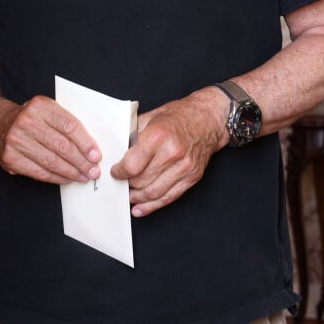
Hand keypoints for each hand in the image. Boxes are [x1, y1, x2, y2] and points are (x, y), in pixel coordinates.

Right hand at [0, 95, 101, 184]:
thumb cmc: (30, 118)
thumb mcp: (46, 110)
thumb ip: (65, 122)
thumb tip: (90, 147)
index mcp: (41, 106)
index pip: (69, 126)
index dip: (85, 143)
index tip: (96, 155)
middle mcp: (27, 121)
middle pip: (62, 145)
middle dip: (81, 161)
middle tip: (93, 170)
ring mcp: (17, 140)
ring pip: (51, 161)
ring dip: (71, 172)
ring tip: (83, 176)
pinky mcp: (11, 158)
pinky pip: (39, 172)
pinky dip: (56, 178)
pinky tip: (67, 179)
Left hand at [110, 89, 228, 216]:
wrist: (208, 119)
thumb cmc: (180, 115)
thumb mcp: (151, 116)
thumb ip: (132, 133)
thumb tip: (117, 150)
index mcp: (158, 136)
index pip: (132, 165)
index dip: (119, 172)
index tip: (115, 172)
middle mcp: (172, 153)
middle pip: (142, 180)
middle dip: (127, 184)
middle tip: (120, 183)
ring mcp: (184, 167)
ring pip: (154, 192)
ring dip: (138, 198)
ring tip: (129, 195)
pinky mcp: (192, 177)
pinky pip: (169, 197)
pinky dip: (153, 205)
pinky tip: (141, 207)